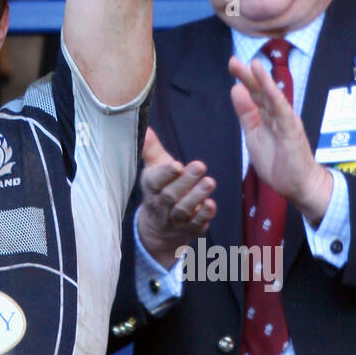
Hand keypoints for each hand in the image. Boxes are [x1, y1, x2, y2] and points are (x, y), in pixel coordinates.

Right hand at [136, 127, 215, 270]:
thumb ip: (151, 148)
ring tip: (210, 182)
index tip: (176, 165)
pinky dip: (203, 215)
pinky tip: (211, 204)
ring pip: (183, 210)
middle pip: (170, 195)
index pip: (154, 181)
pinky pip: (196, 224)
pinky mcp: (189, 229)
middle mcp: (160, 205)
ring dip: (196, 196)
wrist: (157, 228)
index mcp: (150, 187)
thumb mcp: (153, 168)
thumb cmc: (159, 188)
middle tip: (200, 166)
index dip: (165, 174)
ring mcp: (174, 220)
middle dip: (185, 181)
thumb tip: (144, 125)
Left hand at [228, 55, 332, 224]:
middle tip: (234, 60)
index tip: (233, 63)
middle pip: (261, 91)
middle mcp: (277, 114)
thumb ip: (246, 113)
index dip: (243, 79)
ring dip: (263, 81)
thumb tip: (236, 89)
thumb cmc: (277, 161)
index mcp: (266, 115)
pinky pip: (283, 113)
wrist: (298, 185)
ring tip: (254, 65)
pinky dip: (276, 99)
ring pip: (273, 98)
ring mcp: (286, 121)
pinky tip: (269, 88)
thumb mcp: (253, 135)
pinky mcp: (292, 131)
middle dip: (248, 76)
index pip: (253, 93)